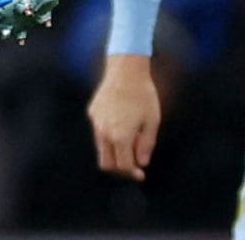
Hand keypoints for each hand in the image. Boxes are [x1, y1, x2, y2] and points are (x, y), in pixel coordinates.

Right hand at [89, 54, 162, 180]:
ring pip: (101, 148)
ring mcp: (96, 122)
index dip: (133, 173)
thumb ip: (146, 145)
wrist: (125, 70)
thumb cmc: (143, 95)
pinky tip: (121, 124)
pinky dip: (109, 136)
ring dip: (113, 152)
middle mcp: (104, 132)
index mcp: (120, 136)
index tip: (141, 174)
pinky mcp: (93, 112)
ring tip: (129, 143)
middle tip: (133, 164)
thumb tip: (141, 162)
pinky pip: (99, 131)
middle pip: (107, 163)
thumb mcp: (152, 121)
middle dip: (120, 168)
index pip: (123, 165)